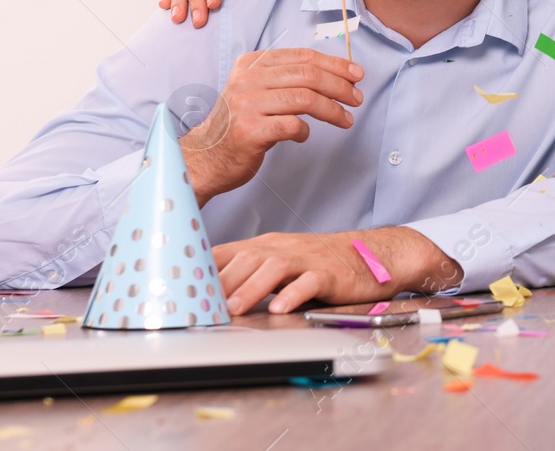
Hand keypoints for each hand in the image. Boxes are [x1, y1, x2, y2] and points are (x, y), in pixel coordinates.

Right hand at [180, 48, 364, 205]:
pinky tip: (304, 135)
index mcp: (251, 63)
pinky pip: (292, 125)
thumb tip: (337, 73)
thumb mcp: (257, 90)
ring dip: (332, 110)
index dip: (335, 65)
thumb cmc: (239, 123)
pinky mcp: (248, 131)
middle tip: (357, 99)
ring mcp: (245, 105)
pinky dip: (306, 131)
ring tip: (345, 119)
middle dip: (340, 86)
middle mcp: (246, 80)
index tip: (357, 75)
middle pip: (308, 76)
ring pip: (304, 99)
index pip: (303, 57)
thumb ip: (287, 78)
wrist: (204, 157)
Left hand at [214, 227, 462, 314]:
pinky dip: (293, 294)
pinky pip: (309, 282)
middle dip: (222, 281)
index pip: (228, 251)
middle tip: (202, 306)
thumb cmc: (322, 263)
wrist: (373, 254)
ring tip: (234, 309)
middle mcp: (285, 248)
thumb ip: (252, 272)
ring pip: (274, 267)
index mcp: (269, 245)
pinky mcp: (330, 274)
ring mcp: (308, 259)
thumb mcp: (284, 262)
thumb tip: (210, 294)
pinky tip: (281, 307)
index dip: (203, 268)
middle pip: (247, 258)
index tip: (181, 288)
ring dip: (250, 288)